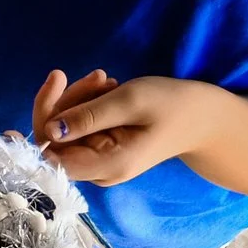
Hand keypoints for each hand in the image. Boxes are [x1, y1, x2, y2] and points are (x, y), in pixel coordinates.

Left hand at [31, 71, 226, 186]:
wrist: (204, 117)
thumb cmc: (174, 106)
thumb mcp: (131, 101)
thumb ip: (89, 116)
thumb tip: (49, 131)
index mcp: (105, 165)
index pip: (51, 155)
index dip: (42, 121)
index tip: (54, 83)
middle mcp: (96, 171)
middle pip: (56, 140)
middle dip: (67, 102)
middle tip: (97, 76)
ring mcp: (97, 161)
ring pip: (66, 130)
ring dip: (79, 99)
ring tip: (107, 80)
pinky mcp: (100, 149)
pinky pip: (80, 128)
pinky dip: (88, 105)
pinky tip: (107, 89)